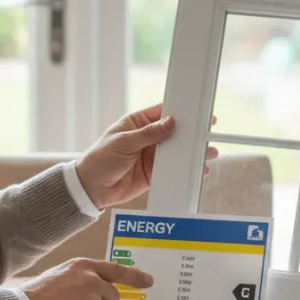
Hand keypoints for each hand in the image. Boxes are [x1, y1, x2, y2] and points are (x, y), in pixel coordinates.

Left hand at [75, 103, 218, 210]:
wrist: (91, 189)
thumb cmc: (100, 159)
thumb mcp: (123, 142)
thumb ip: (148, 133)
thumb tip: (171, 122)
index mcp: (137, 123)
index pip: (161, 113)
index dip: (179, 111)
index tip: (196, 111)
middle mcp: (146, 138)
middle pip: (173, 132)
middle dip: (190, 132)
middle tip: (208, 131)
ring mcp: (151, 156)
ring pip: (176, 152)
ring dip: (191, 152)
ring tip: (208, 152)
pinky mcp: (153, 174)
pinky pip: (173, 170)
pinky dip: (185, 170)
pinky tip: (197, 170)